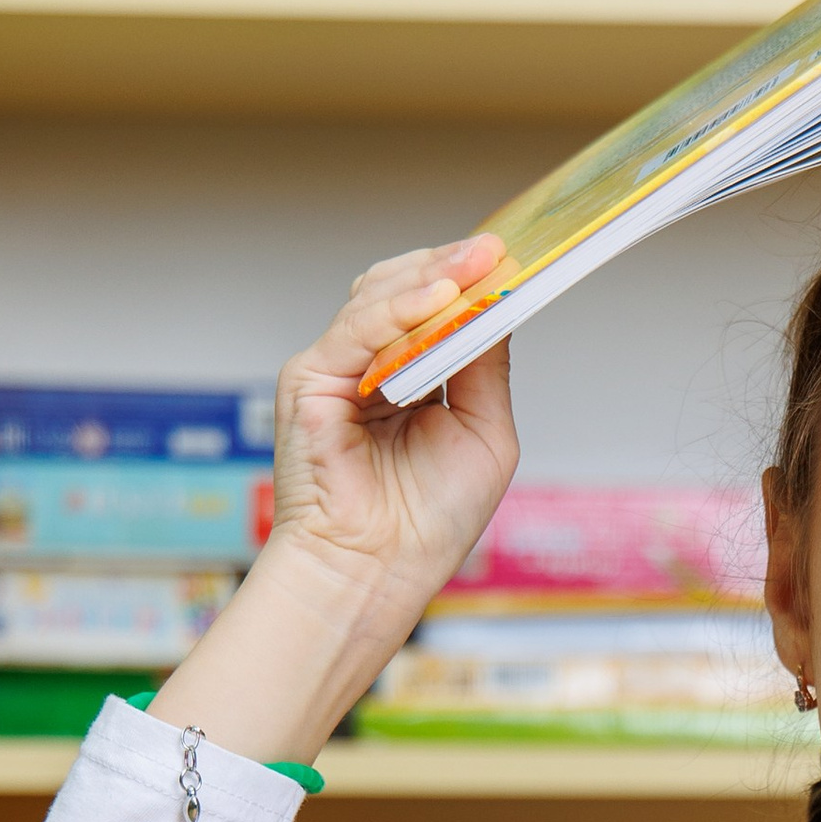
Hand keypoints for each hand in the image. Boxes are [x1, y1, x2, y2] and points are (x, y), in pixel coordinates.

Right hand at [269, 235, 518, 638]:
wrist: (380, 570)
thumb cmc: (429, 522)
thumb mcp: (485, 434)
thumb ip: (487, 368)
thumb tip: (500, 304)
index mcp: (413, 379)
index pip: (437, 310)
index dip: (470, 283)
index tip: (511, 259)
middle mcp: (372, 367)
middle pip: (406, 290)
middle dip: (452, 267)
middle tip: (495, 251)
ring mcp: (338, 369)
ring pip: (380, 297)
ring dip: (432, 277)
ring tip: (476, 264)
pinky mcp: (310, 379)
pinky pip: (356, 329)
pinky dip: (398, 310)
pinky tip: (438, 299)